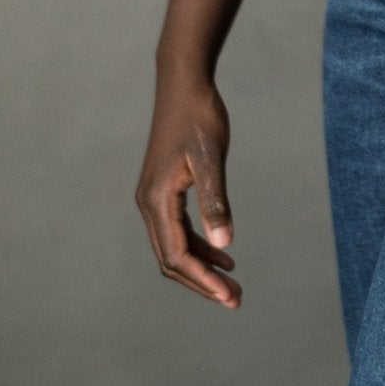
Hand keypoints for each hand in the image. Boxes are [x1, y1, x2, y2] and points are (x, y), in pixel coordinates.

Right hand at [135, 74, 240, 307]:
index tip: (229, 296)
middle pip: (172, 259)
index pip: (177, 256)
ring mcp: (154, 198)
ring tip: (233, 286)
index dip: (202, 280)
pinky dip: (200, 246)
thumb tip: (226, 245)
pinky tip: (224, 254)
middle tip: (235, 300)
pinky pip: (179, 230)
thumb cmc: (199, 117)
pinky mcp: (164, 191)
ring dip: (202, 268)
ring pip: (175, 247)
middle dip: (202, 283)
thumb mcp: (211, 159)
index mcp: (157, 200)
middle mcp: (149, 204)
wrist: (184, 85)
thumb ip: (216, 201)